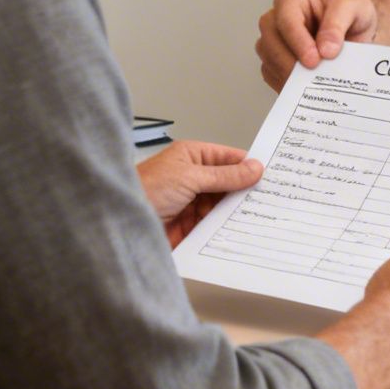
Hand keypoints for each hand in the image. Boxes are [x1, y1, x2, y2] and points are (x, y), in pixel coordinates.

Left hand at [136, 139, 262, 246]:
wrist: (119, 222)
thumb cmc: (145, 188)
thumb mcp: (190, 176)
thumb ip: (225, 175)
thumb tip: (254, 168)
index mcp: (191, 157)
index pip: (227, 158)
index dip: (248, 166)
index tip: (271, 175)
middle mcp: (192, 178)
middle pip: (227, 184)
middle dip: (244, 191)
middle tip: (270, 198)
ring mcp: (190, 203)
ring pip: (221, 206)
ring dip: (235, 212)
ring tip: (260, 216)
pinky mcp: (188, 226)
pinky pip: (212, 226)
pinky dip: (225, 229)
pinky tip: (240, 231)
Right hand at [254, 0, 378, 90]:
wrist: (355, 28)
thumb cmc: (350, 11)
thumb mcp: (353, 6)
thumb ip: (338, 23)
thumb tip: (325, 50)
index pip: (286, 19)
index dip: (297, 41)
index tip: (313, 60)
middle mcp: (277, 19)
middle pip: (270, 42)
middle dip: (290, 62)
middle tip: (312, 76)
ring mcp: (274, 42)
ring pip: (268, 61)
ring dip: (289, 75)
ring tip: (313, 85)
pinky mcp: (276, 62)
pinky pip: (273, 76)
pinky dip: (288, 85)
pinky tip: (307, 89)